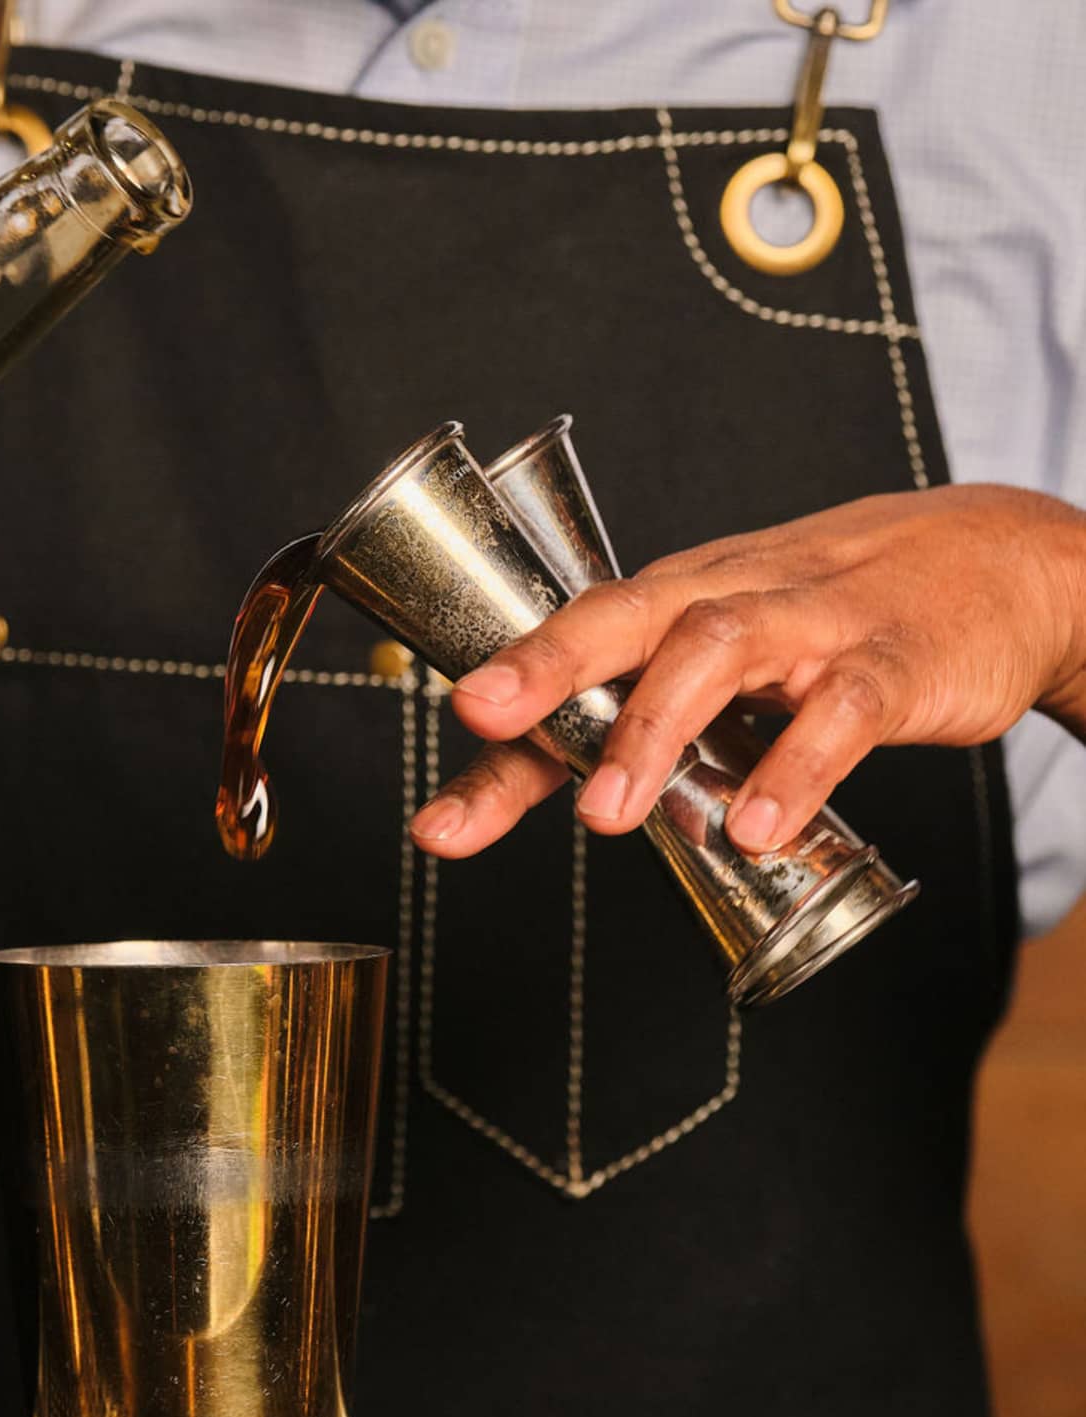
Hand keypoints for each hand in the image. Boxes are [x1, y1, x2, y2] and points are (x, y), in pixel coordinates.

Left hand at [409, 484, 1085, 857]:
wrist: (1001, 561)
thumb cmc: (837, 614)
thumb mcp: (737, 654)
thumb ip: (659, 715)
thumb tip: (566, 786)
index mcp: (681, 598)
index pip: (574, 648)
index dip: (502, 713)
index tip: (441, 811)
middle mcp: (732, 598)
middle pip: (626, 615)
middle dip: (545, 668)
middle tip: (482, 722)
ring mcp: (813, 624)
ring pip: (719, 649)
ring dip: (653, 729)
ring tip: (607, 818)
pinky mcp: (893, 661)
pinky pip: (841, 710)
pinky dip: (796, 769)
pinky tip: (757, 829)